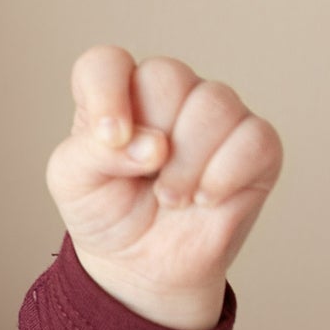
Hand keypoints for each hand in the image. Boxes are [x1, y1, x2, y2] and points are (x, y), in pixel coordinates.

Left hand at [44, 44, 282, 329]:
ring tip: (171, 198)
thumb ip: (92, 151)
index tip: (111, 139)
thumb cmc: (107, 212)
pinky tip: (206, 199)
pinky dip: (225, 175)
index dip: (107, 93)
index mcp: (117, 93)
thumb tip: (154, 144)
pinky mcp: (256, 147)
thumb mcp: (73, 182)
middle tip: (146, 179)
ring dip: (187, 163)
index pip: (107, 63)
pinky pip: (255, 138)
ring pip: (214, 103)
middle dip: (152, 138)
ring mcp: (216, 116)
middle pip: (166, 76)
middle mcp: (168, 95)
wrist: (142, 266)